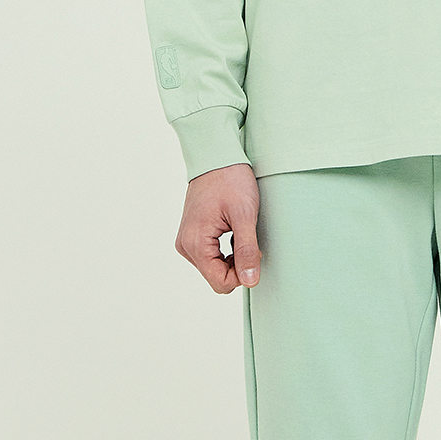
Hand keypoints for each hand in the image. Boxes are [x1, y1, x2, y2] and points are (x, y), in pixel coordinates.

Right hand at [175, 162, 261, 292]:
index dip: (243, 274)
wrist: (216, 156)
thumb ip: (247, 250)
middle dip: (237, 265)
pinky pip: (210, 256)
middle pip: (217, 277)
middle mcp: (185, 246)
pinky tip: (232, 231)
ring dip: (232, 257)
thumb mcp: (244, 215)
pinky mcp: (191, 236)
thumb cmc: (231, 180)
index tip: (254, 251)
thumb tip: (250, 281)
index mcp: (195, 243)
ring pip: (214, 268)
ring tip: (239, 231)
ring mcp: (186, 241)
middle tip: (248, 238)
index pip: (221, 283)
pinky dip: (225, 250)